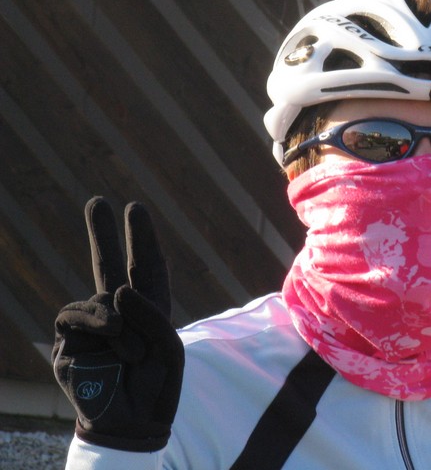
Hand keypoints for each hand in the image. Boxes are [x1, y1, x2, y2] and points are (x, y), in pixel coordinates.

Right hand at [53, 196, 183, 451]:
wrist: (132, 424)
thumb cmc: (157, 385)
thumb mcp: (169, 345)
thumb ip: (149, 312)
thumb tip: (116, 289)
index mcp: (150, 311)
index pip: (146, 268)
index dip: (141, 240)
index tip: (134, 209)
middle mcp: (120, 314)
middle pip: (109, 266)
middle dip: (103, 233)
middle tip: (97, 201)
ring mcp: (92, 328)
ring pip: (98, 297)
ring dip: (117, 321)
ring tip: (131, 349)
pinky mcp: (68, 343)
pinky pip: (76, 316)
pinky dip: (98, 325)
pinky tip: (113, 339)